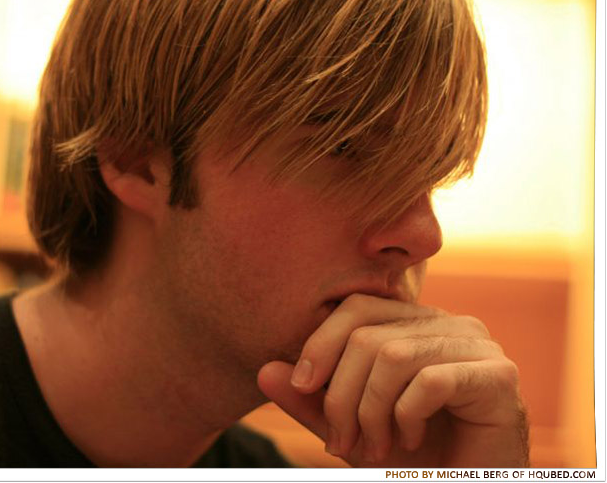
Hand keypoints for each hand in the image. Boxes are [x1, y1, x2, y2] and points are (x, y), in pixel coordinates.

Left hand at [257, 294, 528, 466]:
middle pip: (368, 336)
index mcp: (417, 323)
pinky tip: (410, 441)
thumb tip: (264, 371)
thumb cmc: (414, 455)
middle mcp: (451, 323)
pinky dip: (407, 417)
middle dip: (342, 396)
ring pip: (393, 356)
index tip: (304, 388)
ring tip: (373, 448)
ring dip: (370, 413)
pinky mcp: (499, 376)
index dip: (320, 344)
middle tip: (340, 443)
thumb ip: (310, 399)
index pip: (356, 308)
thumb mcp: (350, 424)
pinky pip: (431, 381)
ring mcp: (479, 345)